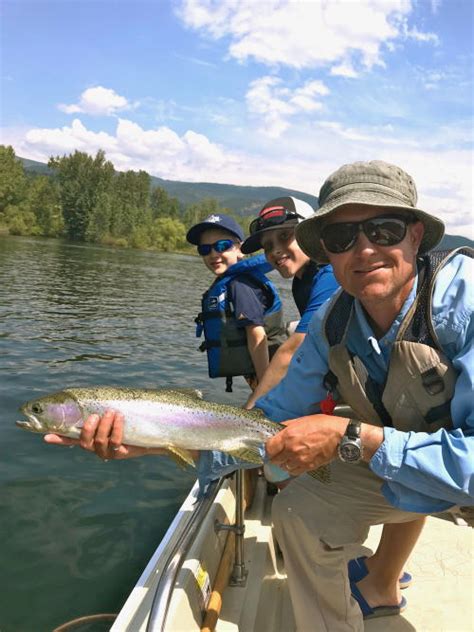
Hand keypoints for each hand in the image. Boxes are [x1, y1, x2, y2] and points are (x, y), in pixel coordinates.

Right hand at [44, 409, 160, 460]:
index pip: (70, 439)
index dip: (58, 439)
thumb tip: (89, 395)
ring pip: (99, 441)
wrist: (150, 432)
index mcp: (90, 437)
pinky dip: (117, 428)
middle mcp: (95, 446)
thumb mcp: (113, 412)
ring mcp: (106, 452)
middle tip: (95, 415)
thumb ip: (100, 407)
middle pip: (84, 442)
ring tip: (112, 412)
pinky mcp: (119, 454)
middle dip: (88, 428)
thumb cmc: (128, 418)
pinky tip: (120, 417)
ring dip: (105, 425)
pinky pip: (115, 442)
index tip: (46, 436)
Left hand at [265, 414, 347, 475]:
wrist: (339, 436)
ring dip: (283, 463)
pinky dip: (292, 468)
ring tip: (288, 458)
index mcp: (288, 436)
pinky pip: (294, 472)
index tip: (270, 447)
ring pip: (283, 467)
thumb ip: (286, 426)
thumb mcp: (301, 420)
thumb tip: (277, 430)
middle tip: (278, 453)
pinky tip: (295, 462)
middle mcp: (291, 449)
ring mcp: (299, 460)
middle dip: (275, 456)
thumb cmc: (322, 425)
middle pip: (274, 460)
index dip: (268, 448)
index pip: (268, 448)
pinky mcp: (308, 467)